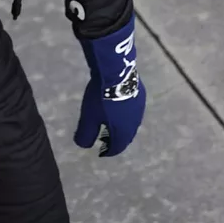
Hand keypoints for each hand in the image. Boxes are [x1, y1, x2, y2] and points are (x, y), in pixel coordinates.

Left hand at [75, 13, 145, 156]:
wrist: (115, 71)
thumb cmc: (100, 97)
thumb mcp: (88, 117)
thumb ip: (86, 133)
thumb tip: (83, 145)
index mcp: (124, 130)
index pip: (118, 146)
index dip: (109, 151)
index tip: (101, 151)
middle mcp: (135, 122)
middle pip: (126, 136)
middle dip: (116, 140)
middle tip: (105, 140)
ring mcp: (139, 108)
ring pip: (131, 123)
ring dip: (121, 127)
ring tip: (110, 124)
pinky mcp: (140, 94)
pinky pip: (133, 110)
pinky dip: (125, 114)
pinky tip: (118, 107)